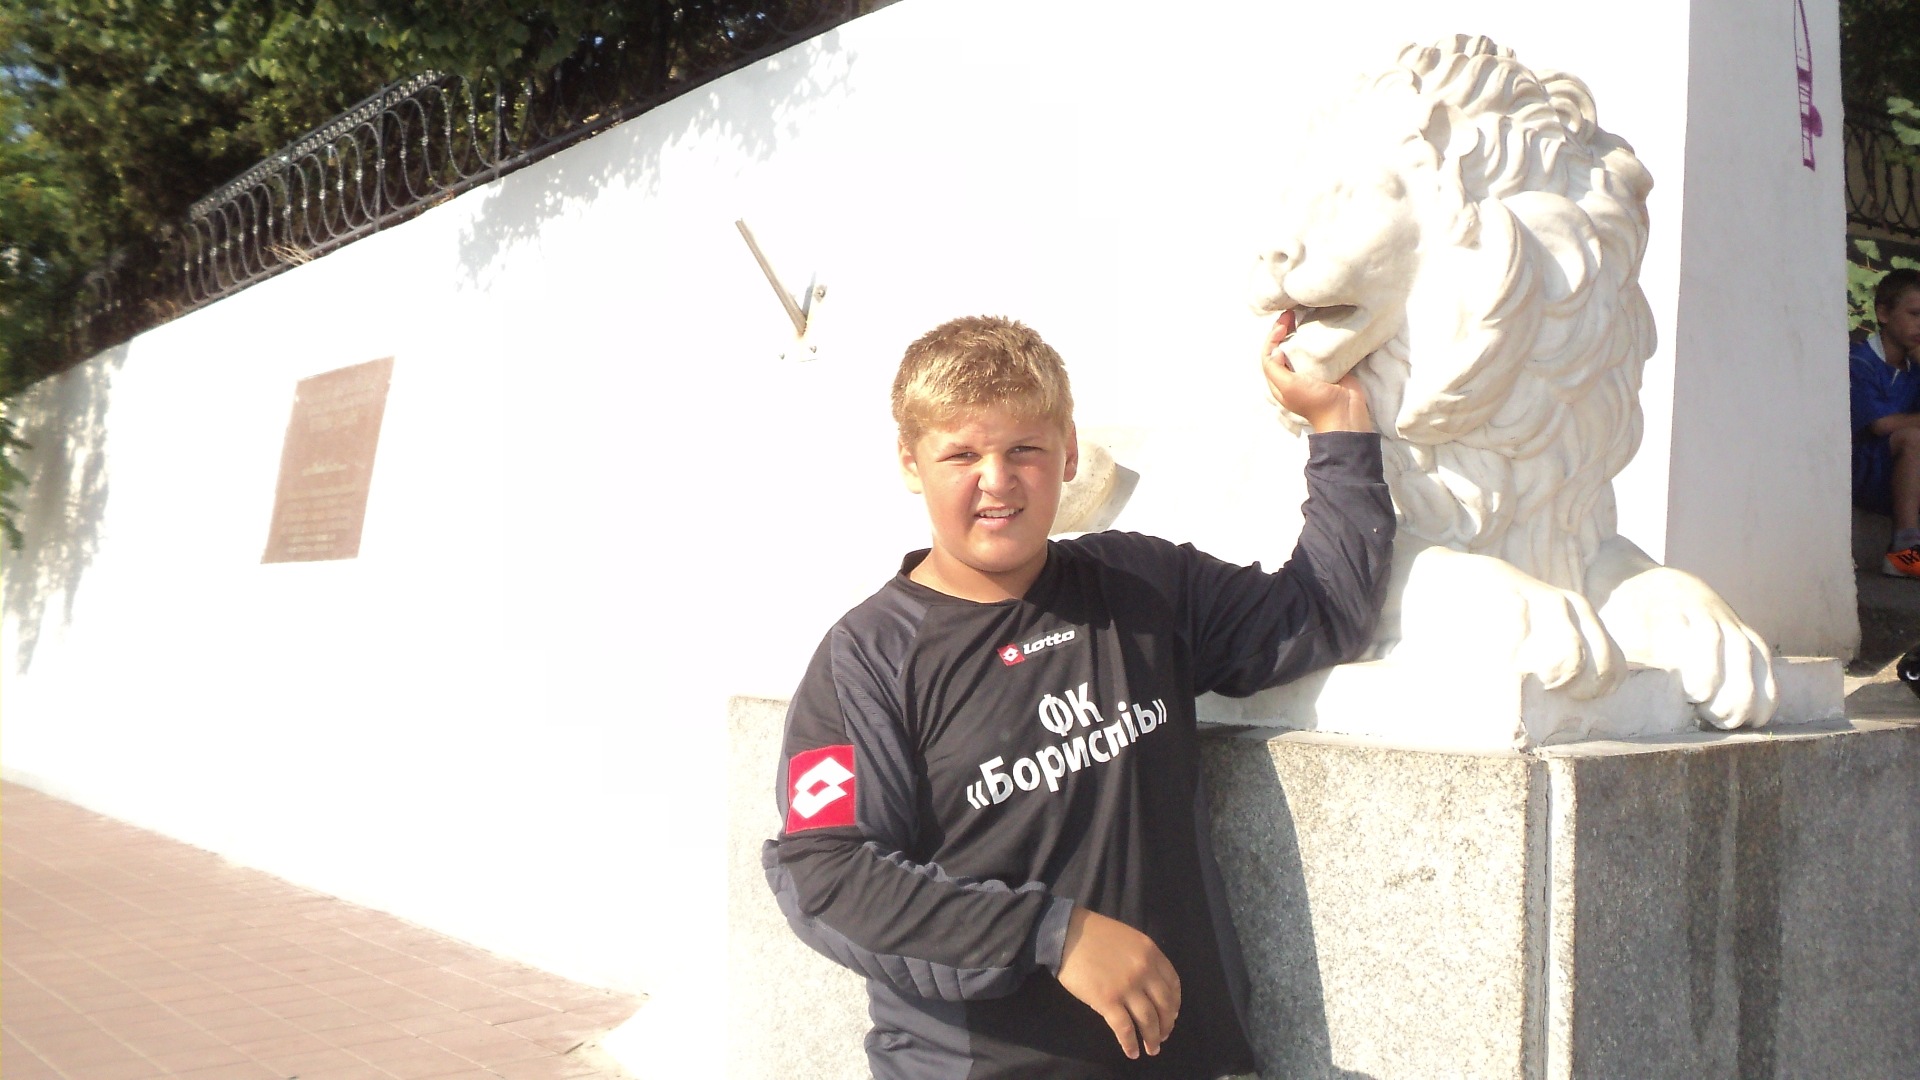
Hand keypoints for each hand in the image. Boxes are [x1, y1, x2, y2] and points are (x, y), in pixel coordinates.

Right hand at [1056, 906, 1180, 1058]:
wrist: (1067, 934)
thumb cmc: (1095, 934)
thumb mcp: (1129, 939)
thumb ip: (1143, 959)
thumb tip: (1150, 987)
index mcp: (1151, 953)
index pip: (1173, 984)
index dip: (1175, 1004)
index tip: (1171, 1015)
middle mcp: (1144, 971)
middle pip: (1164, 1005)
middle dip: (1166, 1025)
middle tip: (1163, 1036)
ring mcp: (1126, 987)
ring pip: (1148, 1020)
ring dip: (1153, 1038)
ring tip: (1152, 1048)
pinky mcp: (1107, 1001)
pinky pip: (1124, 1028)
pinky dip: (1130, 1043)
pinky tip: (1132, 1051)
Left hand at [1264, 311, 1371, 432]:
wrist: (1344, 413)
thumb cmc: (1314, 402)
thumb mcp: (1288, 387)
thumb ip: (1275, 369)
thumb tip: (1275, 349)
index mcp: (1279, 382)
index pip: (1269, 354)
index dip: (1273, 336)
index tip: (1284, 323)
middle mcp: (1292, 375)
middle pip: (1282, 347)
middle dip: (1283, 329)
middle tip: (1291, 313)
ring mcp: (1310, 371)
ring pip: (1299, 345)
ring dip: (1299, 330)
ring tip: (1303, 315)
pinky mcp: (1328, 367)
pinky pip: (1318, 348)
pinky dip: (1316, 336)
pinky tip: (1319, 325)